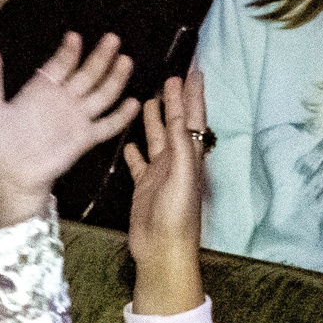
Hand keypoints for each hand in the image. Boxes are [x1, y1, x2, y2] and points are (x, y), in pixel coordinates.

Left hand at [0, 33, 137, 227]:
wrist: (11, 177)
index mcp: (42, 90)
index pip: (60, 64)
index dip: (68, 52)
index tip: (74, 37)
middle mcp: (64, 100)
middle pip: (87, 73)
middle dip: (100, 57)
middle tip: (112, 38)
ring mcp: (77, 118)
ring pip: (101, 94)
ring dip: (114, 78)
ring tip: (125, 61)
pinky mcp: (85, 138)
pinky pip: (107, 126)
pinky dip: (121, 116)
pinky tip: (134, 103)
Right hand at [123, 71, 209, 315]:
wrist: (162, 252)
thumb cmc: (176, 219)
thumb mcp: (181, 178)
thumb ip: (178, 147)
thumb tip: (177, 115)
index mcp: (188, 157)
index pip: (191, 119)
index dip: (192, 95)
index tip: (193, 71)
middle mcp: (176, 162)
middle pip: (176, 123)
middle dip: (176, 100)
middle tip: (172, 76)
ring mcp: (160, 175)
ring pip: (157, 139)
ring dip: (156, 119)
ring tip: (151, 99)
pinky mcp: (144, 188)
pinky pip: (139, 164)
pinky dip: (135, 151)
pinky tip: (128, 141)